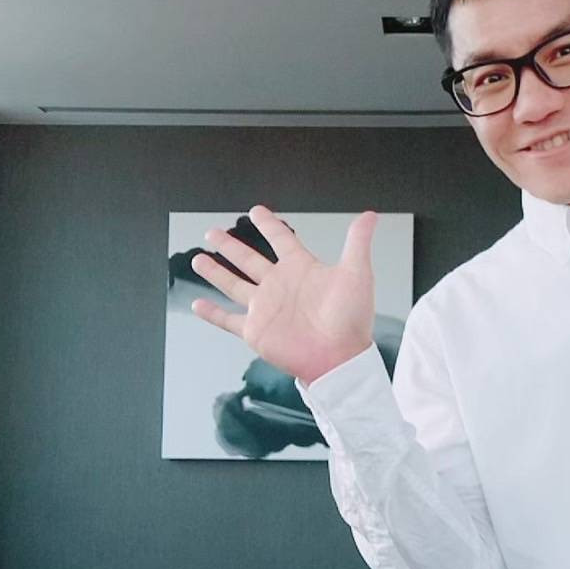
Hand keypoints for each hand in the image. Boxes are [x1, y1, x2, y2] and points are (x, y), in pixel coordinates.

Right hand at [190, 206, 377, 383]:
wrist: (340, 357)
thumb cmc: (352, 319)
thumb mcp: (357, 273)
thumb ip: (357, 242)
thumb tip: (370, 215)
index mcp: (300, 268)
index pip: (280, 239)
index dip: (268, 224)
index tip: (257, 211)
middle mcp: (279, 285)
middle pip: (248, 259)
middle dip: (230, 246)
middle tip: (213, 232)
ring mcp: (265, 307)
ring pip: (233, 284)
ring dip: (216, 272)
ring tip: (199, 259)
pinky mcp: (255, 330)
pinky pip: (228, 319)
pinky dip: (212, 313)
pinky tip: (198, 304)